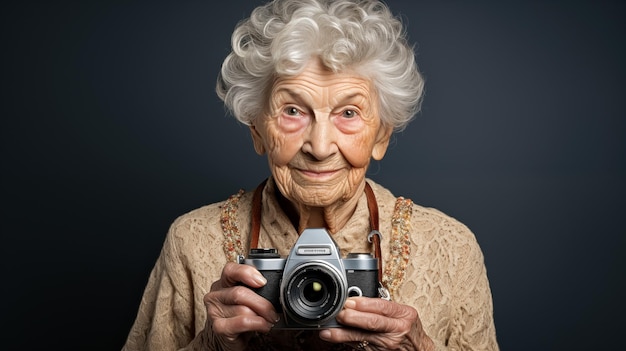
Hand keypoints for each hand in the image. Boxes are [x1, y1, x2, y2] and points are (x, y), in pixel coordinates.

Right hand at [202, 262, 279, 350]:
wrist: (228, 339)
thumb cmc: (239, 316)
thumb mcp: (246, 299)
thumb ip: (254, 289)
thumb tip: (273, 287)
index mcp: (223, 283)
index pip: (230, 270)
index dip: (246, 273)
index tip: (262, 282)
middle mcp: (215, 295)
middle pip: (240, 293)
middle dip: (262, 303)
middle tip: (273, 311)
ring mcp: (214, 312)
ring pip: (243, 309)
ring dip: (262, 316)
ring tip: (269, 320)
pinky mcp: (219, 327)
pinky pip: (242, 322)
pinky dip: (257, 324)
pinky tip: (263, 326)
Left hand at [319, 297, 433, 350]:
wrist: (418, 349)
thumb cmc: (409, 328)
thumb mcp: (404, 313)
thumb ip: (384, 307)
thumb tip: (356, 299)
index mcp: (404, 315)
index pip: (383, 307)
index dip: (364, 304)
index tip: (350, 301)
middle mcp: (396, 330)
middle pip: (373, 323)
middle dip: (353, 318)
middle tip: (339, 313)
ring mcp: (387, 344)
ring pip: (362, 338)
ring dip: (343, 334)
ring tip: (328, 330)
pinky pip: (360, 346)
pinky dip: (346, 341)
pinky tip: (334, 338)